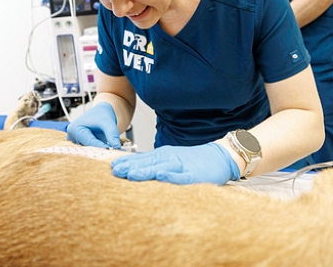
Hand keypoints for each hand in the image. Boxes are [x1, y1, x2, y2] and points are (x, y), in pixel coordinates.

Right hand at [66, 102, 120, 148]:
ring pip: (89, 150)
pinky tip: (108, 151)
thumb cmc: (102, 115)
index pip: (89, 142)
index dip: (101, 147)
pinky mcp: (81, 145)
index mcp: (75, 129)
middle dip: (100, 151)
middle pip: (88, 148)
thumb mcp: (108, 123)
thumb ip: (112, 134)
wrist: (101, 112)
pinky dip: (99, 151)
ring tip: (111, 152)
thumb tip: (117, 147)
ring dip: (100, 152)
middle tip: (113, 153)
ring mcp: (76, 141)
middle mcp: (72, 136)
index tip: (112, 151)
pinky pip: (90, 150)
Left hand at [111, 143, 240, 184]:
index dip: (127, 162)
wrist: (219, 156)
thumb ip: (155, 164)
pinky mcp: (194, 175)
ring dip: (145, 171)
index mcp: (163, 156)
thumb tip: (134, 169)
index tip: (112, 166)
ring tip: (131, 175)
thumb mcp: (171, 159)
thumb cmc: (194, 160)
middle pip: (147, 163)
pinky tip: (161, 176)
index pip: (142, 159)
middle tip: (115, 171)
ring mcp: (182, 166)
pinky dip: (171, 176)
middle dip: (130, 167)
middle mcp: (170, 159)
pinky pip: (181, 176)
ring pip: (161, 168)